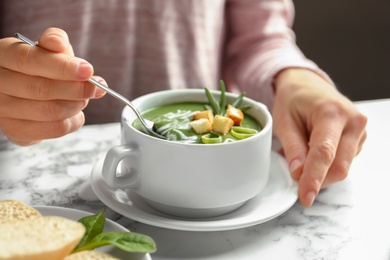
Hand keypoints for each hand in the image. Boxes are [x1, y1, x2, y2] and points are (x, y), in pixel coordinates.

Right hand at [0, 27, 105, 145]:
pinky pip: (54, 129)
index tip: (88, 70)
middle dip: (75, 89)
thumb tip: (58, 43)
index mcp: (3, 56)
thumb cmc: (39, 66)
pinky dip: (73, 121)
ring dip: (76, 105)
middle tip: (95, 87)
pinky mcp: (17, 130)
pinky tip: (76, 112)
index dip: (61, 66)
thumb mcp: (47, 48)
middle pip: (40, 89)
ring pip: (49, 111)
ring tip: (85, 97)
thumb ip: (55, 42)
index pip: (28, 60)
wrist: (26, 92)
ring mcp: (4, 110)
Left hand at [272, 68, 366, 206]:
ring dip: (321, 172)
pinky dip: (326, 165)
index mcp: (332, 113)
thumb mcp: (284, 121)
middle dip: (317, 180)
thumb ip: (293, 148)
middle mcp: (353, 122)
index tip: (305, 197)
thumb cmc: (293, 100)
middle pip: (339, 166)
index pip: (325, 153)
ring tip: (302, 154)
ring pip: (343, 167)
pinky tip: (313, 152)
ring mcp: (360, 130)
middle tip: (295, 178)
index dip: (314, 178)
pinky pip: (344, 162)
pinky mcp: (359, 139)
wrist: (307, 85)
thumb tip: (298, 174)